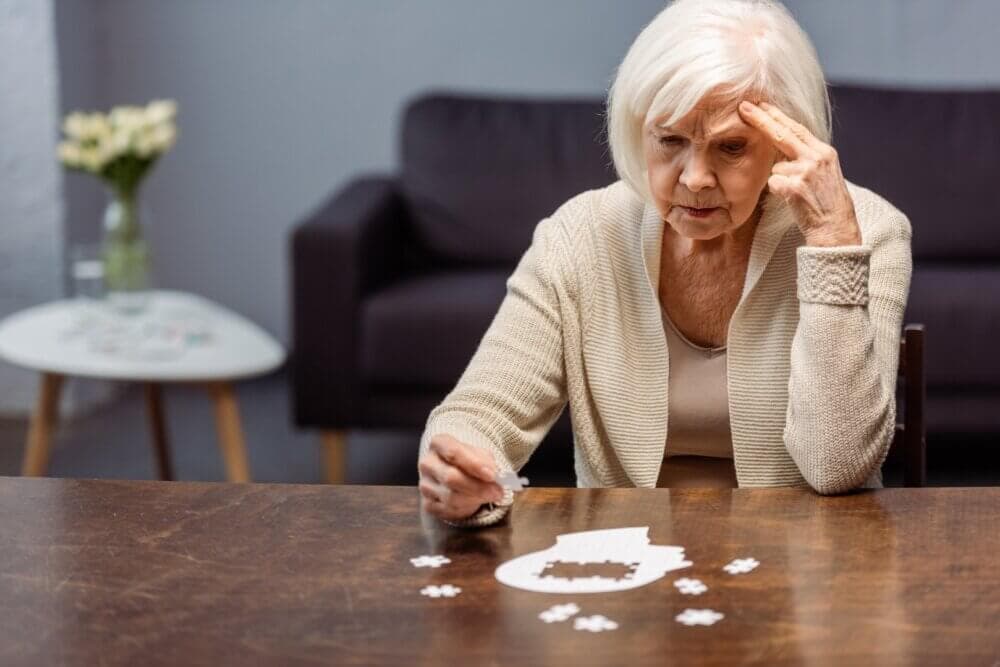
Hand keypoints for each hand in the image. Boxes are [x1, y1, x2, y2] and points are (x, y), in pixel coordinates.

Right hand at [418, 434, 505, 521]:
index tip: (492, 475)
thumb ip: (486, 461)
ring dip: (475, 499)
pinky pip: (448, 511)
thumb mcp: (481, 453)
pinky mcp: (428, 504)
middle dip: (478, 487)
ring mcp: (425, 485)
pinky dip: (466, 509)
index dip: (474, 464)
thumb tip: (492, 474)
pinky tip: (476, 502)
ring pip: (451, 497)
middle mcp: (427, 463)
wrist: (459, 471)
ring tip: (490, 496)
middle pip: (451, 478)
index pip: (453, 452)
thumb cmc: (470, 460)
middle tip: (498, 491)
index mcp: (438, 443)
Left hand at [738, 101, 861, 246]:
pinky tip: (794, 201)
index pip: (797, 128)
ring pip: (776, 168)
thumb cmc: (827, 204)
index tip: (762, 105)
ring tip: (799, 195)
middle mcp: (816, 157)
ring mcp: (806, 171)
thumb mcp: (824, 174)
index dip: (777, 116)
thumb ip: (807, 158)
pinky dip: (778, 193)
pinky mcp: (796, 187)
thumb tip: (784, 145)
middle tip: (743, 107)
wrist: (836, 229)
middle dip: (761, 119)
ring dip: (781, 181)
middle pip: (782, 134)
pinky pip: (773, 184)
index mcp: (824, 152)